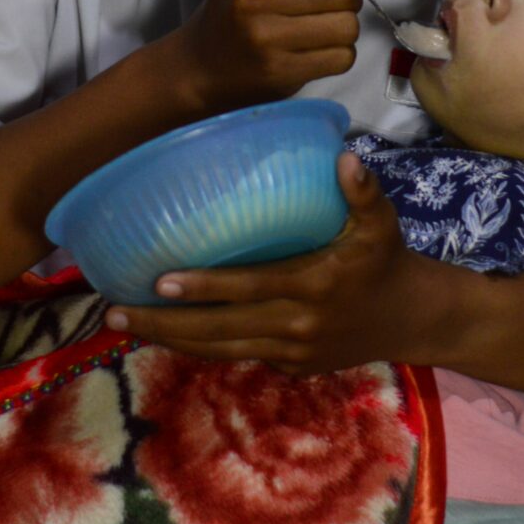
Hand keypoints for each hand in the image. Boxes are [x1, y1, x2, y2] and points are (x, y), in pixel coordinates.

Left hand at [106, 153, 421, 374]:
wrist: (410, 319)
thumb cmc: (386, 260)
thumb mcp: (381, 223)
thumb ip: (362, 191)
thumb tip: (344, 157)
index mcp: (314, 286)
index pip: (249, 288)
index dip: (204, 287)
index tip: (158, 280)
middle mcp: (297, 325)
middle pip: (220, 330)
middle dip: (164, 324)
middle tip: (113, 312)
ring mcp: (291, 351)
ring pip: (220, 350)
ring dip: (170, 340)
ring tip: (123, 327)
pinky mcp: (290, 366)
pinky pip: (237, 356)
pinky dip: (200, 347)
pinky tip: (166, 334)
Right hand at [164, 0, 362, 114]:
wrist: (198, 67)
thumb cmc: (235, 10)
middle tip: (328, 4)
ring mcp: (266, 38)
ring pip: (346, 27)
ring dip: (344, 28)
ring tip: (323, 27)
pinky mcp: (280, 72)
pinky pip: (342, 58)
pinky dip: (339, 54)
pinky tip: (317, 50)